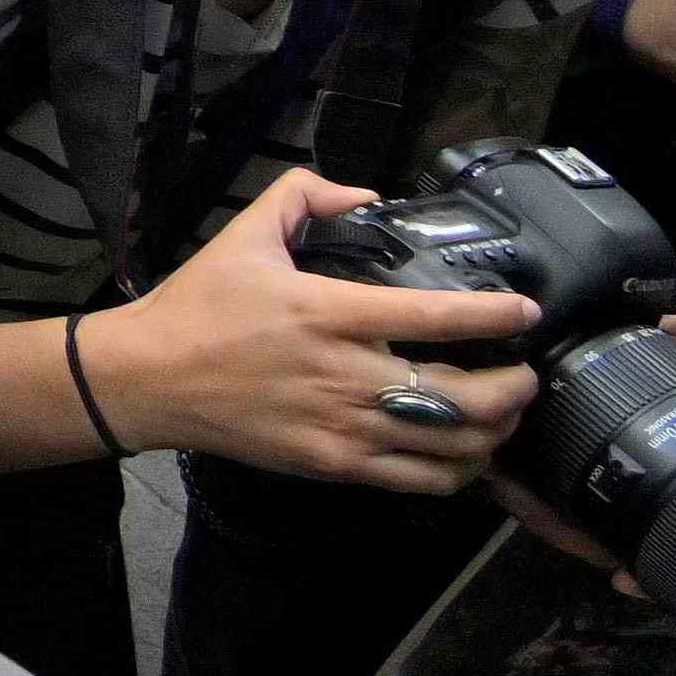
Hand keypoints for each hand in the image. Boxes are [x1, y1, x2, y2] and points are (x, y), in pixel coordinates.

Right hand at [87, 168, 542, 490]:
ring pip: (454, 447)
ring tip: (504, 415)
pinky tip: (464, 452)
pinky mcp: (334, 464)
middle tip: (525, 373)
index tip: (526, 310)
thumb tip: (364, 195)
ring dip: (495, 432)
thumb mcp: (242, 236)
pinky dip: (458, 469)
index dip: (494, 315)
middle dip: (515, 388)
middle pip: (465, 397)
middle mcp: (344, 375)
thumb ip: (302, 197)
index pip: (433, 318)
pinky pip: (421, 480)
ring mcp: (342, 427)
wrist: (149, 378)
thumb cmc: (198, 307)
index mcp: (325, 314)